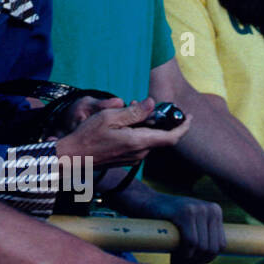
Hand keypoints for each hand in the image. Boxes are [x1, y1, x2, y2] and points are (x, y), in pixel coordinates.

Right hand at [54, 97, 189, 167]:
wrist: (74, 157)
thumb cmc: (88, 136)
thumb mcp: (110, 117)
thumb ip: (134, 112)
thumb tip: (152, 103)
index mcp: (138, 142)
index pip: (171, 137)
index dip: (183, 127)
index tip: (189, 117)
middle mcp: (140, 153)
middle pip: (161, 136)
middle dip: (160, 121)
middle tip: (147, 105)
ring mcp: (133, 158)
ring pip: (150, 139)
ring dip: (147, 126)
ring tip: (132, 110)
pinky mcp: (127, 159)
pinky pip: (141, 144)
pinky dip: (140, 132)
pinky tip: (126, 123)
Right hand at [152, 193, 225, 263]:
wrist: (149, 203)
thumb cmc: (170, 220)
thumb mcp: (190, 227)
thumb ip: (200, 240)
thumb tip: (203, 262)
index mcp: (216, 212)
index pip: (221, 245)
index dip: (208, 258)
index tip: (194, 261)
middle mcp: (211, 209)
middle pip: (212, 248)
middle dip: (198, 261)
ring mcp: (199, 209)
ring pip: (202, 247)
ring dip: (189, 260)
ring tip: (179, 262)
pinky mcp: (186, 212)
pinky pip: (191, 242)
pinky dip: (184, 255)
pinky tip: (176, 258)